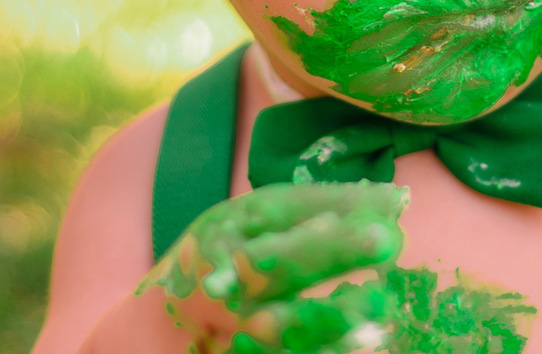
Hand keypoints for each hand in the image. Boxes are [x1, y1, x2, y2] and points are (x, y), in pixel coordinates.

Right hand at [138, 181, 406, 353]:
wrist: (146, 338)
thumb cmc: (216, 270)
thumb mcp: (249, 230)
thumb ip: (312, 216)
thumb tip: (395, 202)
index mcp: (225, 230)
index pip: (282, 209)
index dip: (338, 205)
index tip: (395, 203)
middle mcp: (218, 278)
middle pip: (273, 262)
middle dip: (329, 249)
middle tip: (386, 240)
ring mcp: (220, 331)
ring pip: (274, 326)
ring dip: (329, 317)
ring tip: (380, 307)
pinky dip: (321, 353)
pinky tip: (364, 344)